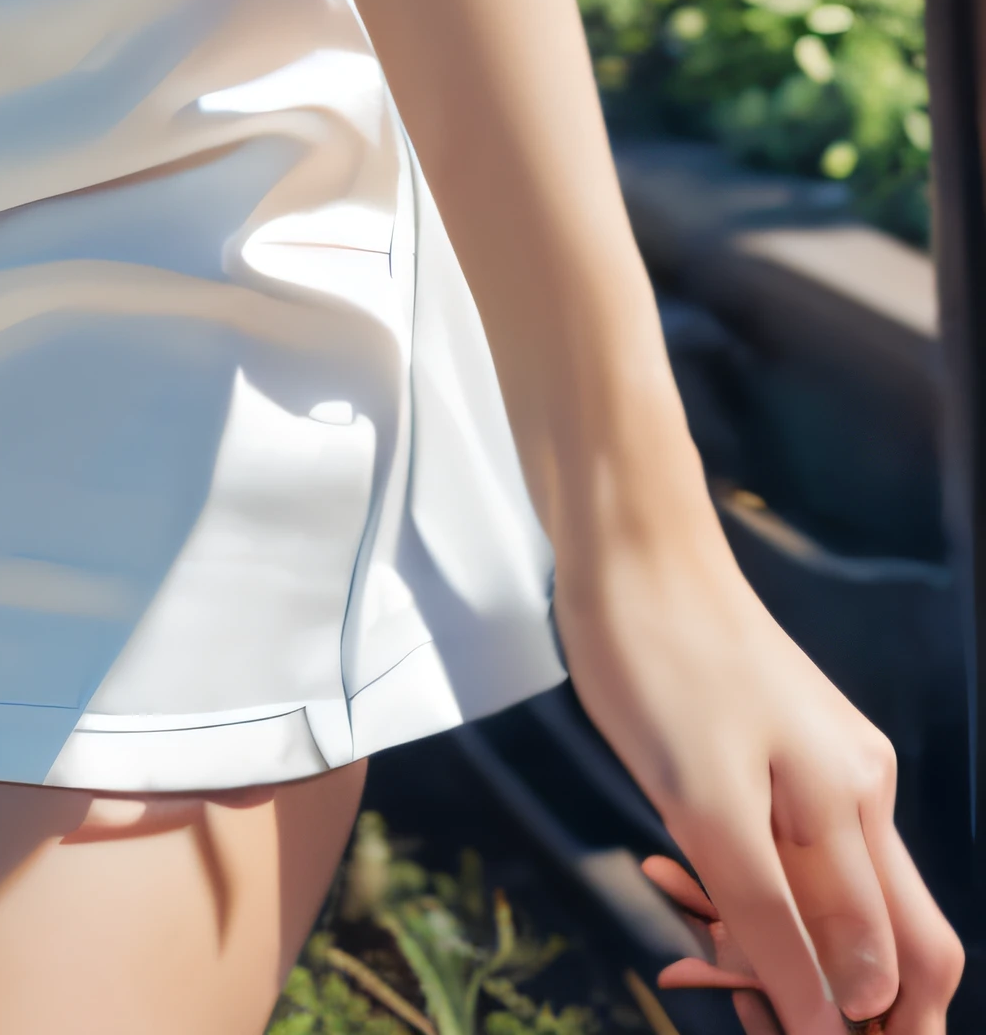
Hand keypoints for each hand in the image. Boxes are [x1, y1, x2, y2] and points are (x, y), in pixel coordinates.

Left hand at [555, 494, 960, 1031]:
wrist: (623, 542)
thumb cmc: (660, 658)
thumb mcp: (707, 806)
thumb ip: (775, 919)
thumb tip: (835, 1028)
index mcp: (856, 812)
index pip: (906, 964)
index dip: (869, 1029)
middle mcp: (855, 793)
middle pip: (872, 941)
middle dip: (815, 997)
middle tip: (725, 997)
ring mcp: (815, 768)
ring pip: (812, 898)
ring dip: (756, 941)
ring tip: (681, 952)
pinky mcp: (768, 750)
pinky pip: (771, 849)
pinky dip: (728, 886)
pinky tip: (670, 879)